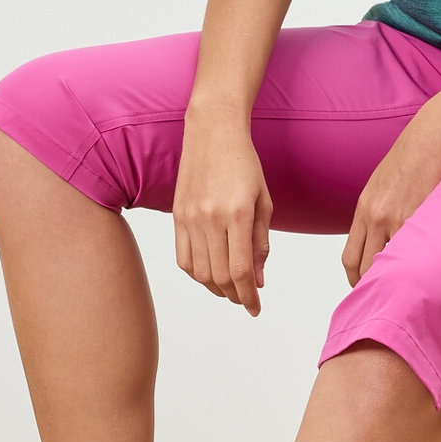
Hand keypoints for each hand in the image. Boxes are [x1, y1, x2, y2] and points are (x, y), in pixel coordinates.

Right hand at [173, 109, 272, 314]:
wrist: (212, 132)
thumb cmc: (245, 164)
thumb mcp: (264, 202)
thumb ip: (261, 243)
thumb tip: (258, 280)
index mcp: (238, 214)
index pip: (241, 270)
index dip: (249, 296)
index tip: (256, 309)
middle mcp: (211, 218)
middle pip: (219, 276)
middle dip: (235, 295)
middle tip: (247, 299)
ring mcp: (190, 218)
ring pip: (199, 272)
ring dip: (216, 288)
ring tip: (231, 289)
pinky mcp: (177, 216)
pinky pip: (183, 258)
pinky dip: (197, 274)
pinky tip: (210, 274)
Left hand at [344, 97, 440, 286]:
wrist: (437, 130)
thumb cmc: (418, 152)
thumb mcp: (387, 181)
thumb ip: (382, 209)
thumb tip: (387, 236)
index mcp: (365, 207)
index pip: (351, 257)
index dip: (358, 280)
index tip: (369, 289)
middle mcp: (377, 215)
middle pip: (367, 268)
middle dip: (376, 288)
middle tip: (391, 299)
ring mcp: (400, 217)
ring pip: (393, 265)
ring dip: (402, 279)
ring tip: (415, 290)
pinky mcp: (424, 215)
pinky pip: (419, 252)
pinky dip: (423, 265)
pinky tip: (433, 271)